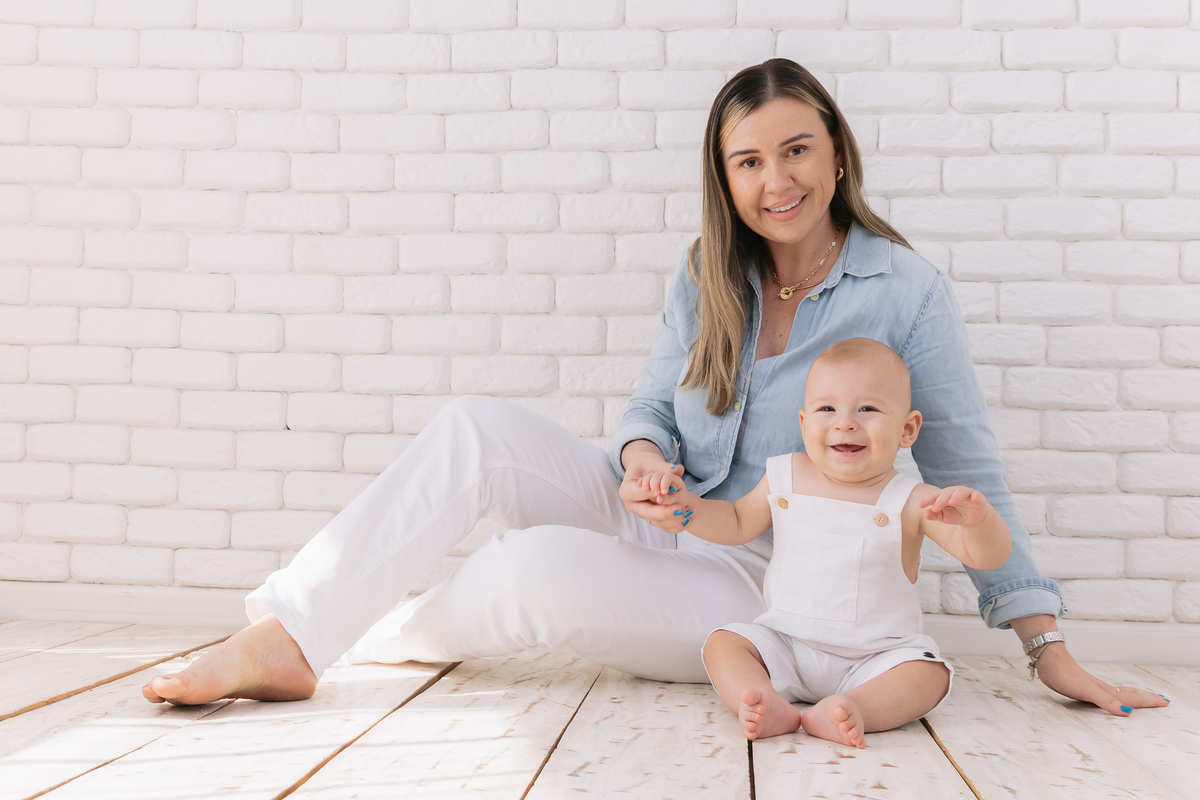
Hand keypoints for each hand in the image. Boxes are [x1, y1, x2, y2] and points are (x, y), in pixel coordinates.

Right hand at [619, 460, 691, 532]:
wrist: (644, 470)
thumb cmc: (646, 464)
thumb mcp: (653, 462)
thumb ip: (665, 467)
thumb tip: (677, 469)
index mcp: (626, 490)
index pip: (643, 494)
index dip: (656, 494)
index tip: (672, 493)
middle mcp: (631, 505)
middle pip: (648, 512)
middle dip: (665, 512)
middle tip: (682, 509)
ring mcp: (640, 512)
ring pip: (656, 521)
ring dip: (672, 519)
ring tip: (687, 513)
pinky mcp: (649, 517)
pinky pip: (661, 523)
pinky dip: (673, 522)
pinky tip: (685, 519)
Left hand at [919, 485, 988, 525]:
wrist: (973, 518)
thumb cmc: (956, 514)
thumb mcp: (945, 517)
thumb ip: (935, 515)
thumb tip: (926, 515)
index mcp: (944, 496)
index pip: (934, 497)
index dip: (927, 500)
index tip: (920, 505)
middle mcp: (954, 492)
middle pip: (946, 493)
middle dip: (940, 500)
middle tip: (935, 508)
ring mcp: (966, 493)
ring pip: (960, 492)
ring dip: (956, 496)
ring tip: (951, 502)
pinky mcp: (978, 497)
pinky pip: (977, 495)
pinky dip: (975, 496)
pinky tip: (974, 498)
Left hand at [1031, 642, 1169, 715]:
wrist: (1049, 662)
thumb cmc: (1066, 676)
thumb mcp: (1088, 691)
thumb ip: (1107, 701)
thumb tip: (1128, 712)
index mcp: (1107, 691)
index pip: (1133, 698)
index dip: (1148, 701)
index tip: (1164, 702)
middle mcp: (1104, 689)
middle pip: (1130, 694)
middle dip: (1146, 698)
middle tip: (1162, 700)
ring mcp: (1095, 688)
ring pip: (1120, 693)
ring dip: (1134, 696)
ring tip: (1145, 698)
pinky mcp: (1084, 688)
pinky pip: (1107, 694)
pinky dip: (1117, 697)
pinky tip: (1113, 697)